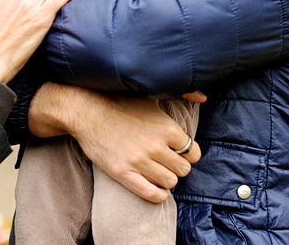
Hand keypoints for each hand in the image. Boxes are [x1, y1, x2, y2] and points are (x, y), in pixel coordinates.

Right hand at [28, 83, 200, 202]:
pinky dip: (158, 194)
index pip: (193, 152)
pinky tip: (155, 187)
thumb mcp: (151, 94)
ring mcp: (140, 161)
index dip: (187, 153)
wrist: (85, 109)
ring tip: (159, 171)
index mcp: (167, 127)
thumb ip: (183, 94)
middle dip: (177, 166)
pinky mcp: (123, 173)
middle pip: (184, 169)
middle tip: (167, 161)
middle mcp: (156, 146)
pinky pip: (152, 194)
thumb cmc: (118, 100)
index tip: (178, 151)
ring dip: (167, 179)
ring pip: (170, 182)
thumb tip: (203, 97)